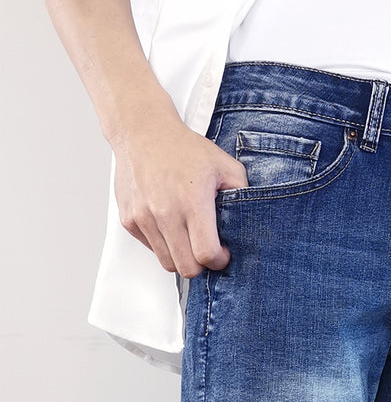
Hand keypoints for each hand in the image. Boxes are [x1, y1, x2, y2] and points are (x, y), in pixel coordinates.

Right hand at [112, 114, 247, 277]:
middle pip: (186, 268)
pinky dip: (164, 245)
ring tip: (189, 238)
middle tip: (206, 249)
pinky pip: (151, 249)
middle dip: (201, 265)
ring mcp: (144, 219)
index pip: (206, 255)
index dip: (219, 260)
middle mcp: (165, 213)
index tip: (223, 253)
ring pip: (167, 263)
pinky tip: (171, 225)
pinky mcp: (129, 221)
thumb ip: (242, 195)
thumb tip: (250, 222)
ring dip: (182, 257)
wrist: (142, 132)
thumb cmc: (183, 148)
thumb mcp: (225, 166)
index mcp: (192, 202)